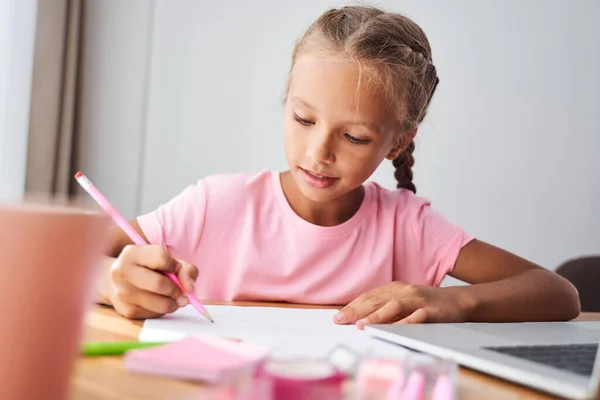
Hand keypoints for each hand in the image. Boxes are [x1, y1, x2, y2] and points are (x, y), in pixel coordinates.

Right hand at [108, 245, 198, 318]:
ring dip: (174, 303)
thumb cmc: (150, 269)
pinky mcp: (126, 311)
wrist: (121, 282)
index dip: (175, 265)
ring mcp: (122, 293)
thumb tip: (190, 288)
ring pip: (160, 303)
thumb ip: (186, 269)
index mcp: (132, 253)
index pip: (161, 258)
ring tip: (173, 298)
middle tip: (182, 292)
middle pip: (159, 284)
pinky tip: (158, 302)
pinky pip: (155, 314)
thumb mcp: (169, 261)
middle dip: (177, 290)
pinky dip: (163, 310)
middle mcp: (121, 272)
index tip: (176, 269)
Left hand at [333, 281, 475, 328]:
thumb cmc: (427, 304)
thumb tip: (360, 319)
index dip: (352, 306)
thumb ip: (385, 307)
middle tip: (341, 320)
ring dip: (377, 316)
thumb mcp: (404, 301)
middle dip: (357, 310)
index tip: (337, 316)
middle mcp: (405, 291)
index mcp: (396, 288)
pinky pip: (418, 317)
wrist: (460, 301)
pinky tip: (393, 330)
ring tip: (362, 324)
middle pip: (377, 300)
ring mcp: (419, 300)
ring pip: (395, 306)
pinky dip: (405, 323)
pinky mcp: (433, 311)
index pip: (369, 297)